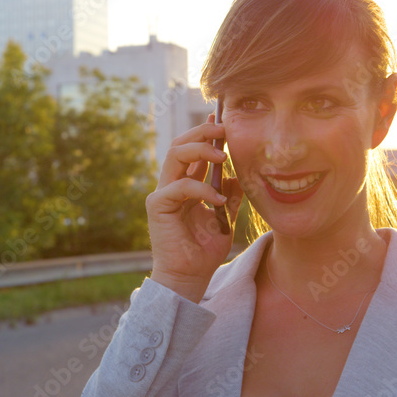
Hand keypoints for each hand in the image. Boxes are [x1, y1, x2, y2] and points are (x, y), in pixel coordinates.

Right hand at [145, 113, 243, 302]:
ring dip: (200, 149)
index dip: (206, 132)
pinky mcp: (158, 206)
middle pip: (181, 144)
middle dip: (202, 132)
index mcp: (186, 185)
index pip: (193, 150)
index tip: (222, 119)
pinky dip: (202, 189)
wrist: (189, 277)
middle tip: (224, 129)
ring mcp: (163, 193)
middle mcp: (172, 184)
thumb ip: (230, 197)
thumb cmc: (204, 251)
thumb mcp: (225, 219)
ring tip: (222, 155)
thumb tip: (238, 176)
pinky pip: (180, 186)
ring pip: (175, 154)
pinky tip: (218, 200)